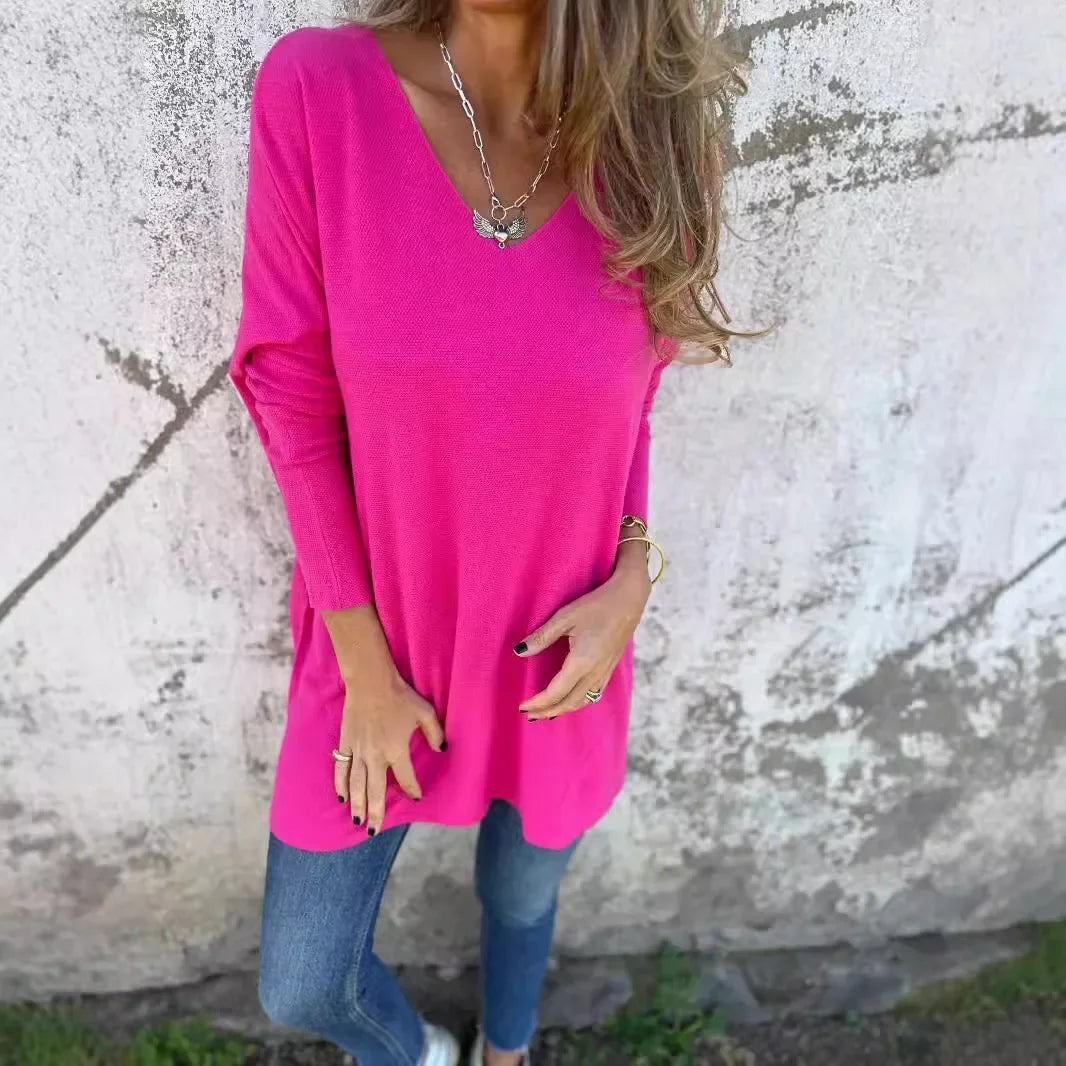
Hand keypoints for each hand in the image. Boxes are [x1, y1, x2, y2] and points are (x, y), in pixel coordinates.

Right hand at [334, 671, 444, 835]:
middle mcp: (375, 756)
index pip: (406, 778)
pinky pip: (341, 768)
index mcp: (396, 750)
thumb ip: (435, 733)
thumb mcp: (425, 712)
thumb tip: (442, 749)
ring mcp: (357, 750)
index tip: (416, 798)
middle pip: (374, 791)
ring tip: (357, 821)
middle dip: (376, 812)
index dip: (412, 789)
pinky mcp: (345, 743)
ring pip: (355, 784)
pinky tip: (341, 797)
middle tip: (373, 831)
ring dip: (356, 804)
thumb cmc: (400, 696)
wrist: (370, 681)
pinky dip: (340, 784)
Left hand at [515, 562, 651, 720]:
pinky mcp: (611, 668)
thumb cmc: (597, 605)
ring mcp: (605, 672)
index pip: (556, 692)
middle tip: (529, 716)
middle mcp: (595, 672)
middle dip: (548, 711)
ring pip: (583, 701)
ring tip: (547, 713)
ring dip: (563, 710)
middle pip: (569, 702)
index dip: (538, 702)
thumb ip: (542, 637)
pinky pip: (594, 694)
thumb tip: (519, 652)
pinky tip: (571, 700)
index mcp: (582, 662)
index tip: (522, 706)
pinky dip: (578, 702)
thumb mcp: (565, 617)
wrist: (630, 599)